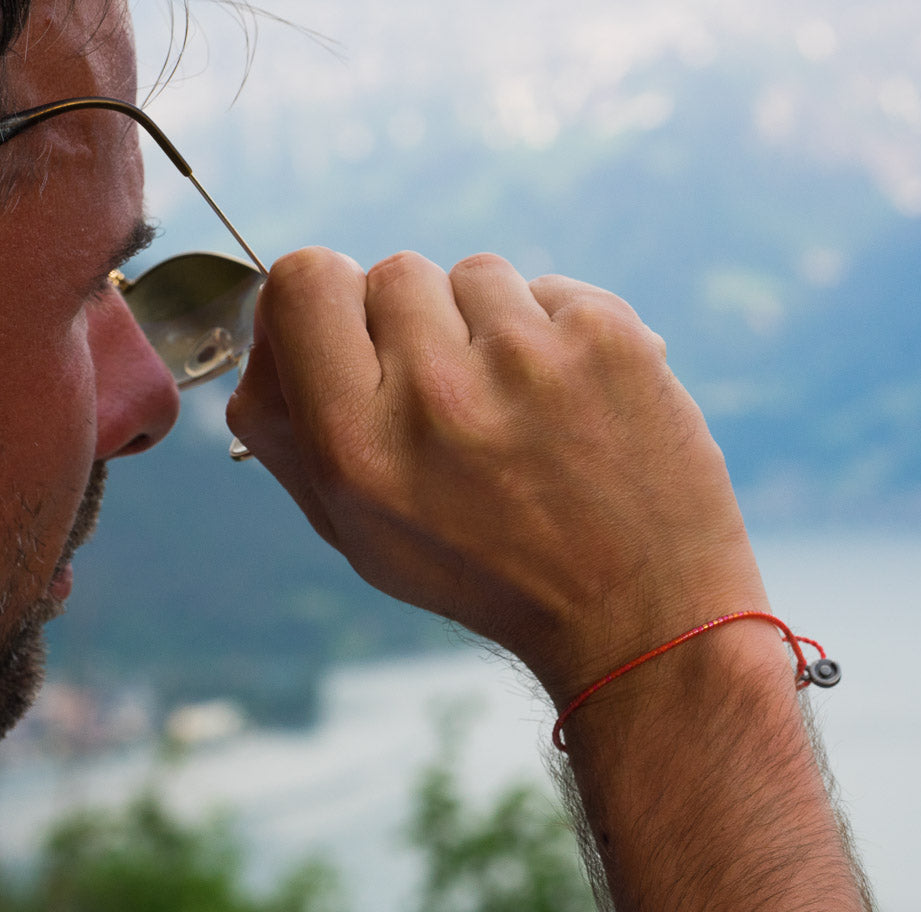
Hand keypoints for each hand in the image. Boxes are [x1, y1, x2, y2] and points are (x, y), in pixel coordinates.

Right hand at [227, 247, 769, 704]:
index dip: (325, 297)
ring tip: (524, 408)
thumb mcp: (362, 536)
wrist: (637, 611)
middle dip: (416, 323)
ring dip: (488, 326)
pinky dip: (555, 331)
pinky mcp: (609, 337)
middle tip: (460, 398)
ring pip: (476, 273)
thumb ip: (290, 435)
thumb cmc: (490, 574)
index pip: (302, 280)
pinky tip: (575, 401)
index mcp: (357, 447)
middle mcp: (436, 395)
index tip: (358, 332)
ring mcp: (530, 358)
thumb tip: (263, 342)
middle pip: (392, 270)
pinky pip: (550, 287)